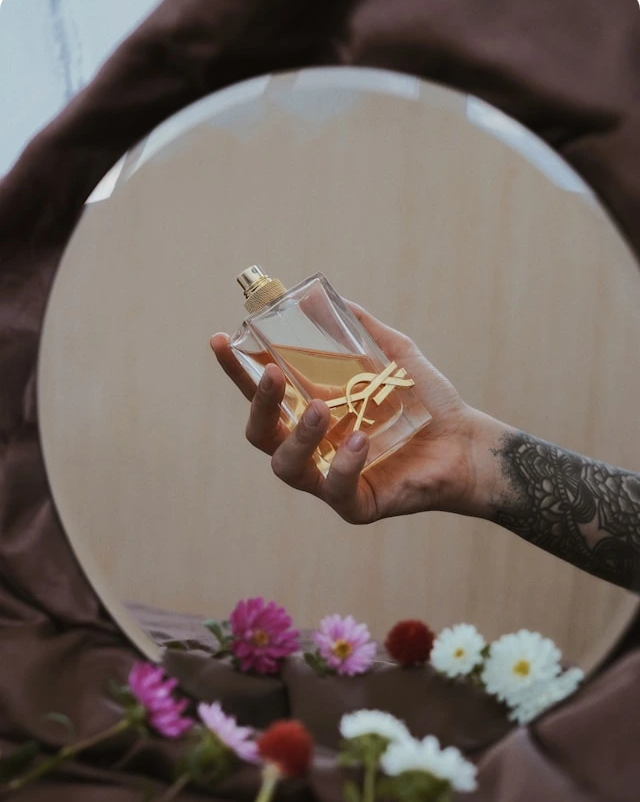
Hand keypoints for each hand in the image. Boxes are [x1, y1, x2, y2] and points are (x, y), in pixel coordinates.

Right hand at [210, 302, 491, 523]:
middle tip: (273, 374)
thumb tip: (323, 297)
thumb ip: (360, 330)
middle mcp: (312, 448)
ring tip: (320, 409)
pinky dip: (344, 463)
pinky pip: (336, 489)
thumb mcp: (394, 354)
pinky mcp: (356, 504)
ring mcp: (329, 478)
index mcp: (311, 412)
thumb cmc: (428, 402)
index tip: (221, 339)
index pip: (262, 392)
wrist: (468, 440)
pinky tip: (360, 440)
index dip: (237, 369)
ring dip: (297, 436)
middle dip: (259, 404)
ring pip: (287, 466)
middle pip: (261, 434)